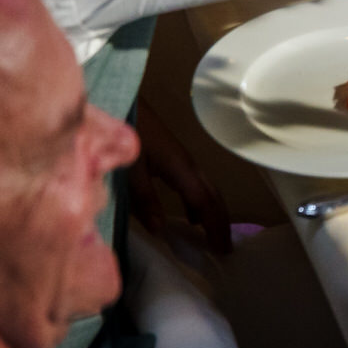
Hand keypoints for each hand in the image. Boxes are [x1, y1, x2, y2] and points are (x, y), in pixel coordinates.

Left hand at [130, 104, 231, 253]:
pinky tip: (190, 214)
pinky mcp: (172, 156)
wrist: (122, 97)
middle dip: (221, 221)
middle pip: (213, 195)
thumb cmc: (127, 129)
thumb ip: (145, 199)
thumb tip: (160, 229)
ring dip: (212, 212)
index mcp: (180, 168)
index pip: (205, 203)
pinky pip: (195, 184)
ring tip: (212, 236)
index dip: (215, 227)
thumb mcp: (131, 168)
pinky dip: (199, 202)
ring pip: (206, 188)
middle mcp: (187, 164)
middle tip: (225, 248)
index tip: (223, 250)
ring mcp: (181, 159)